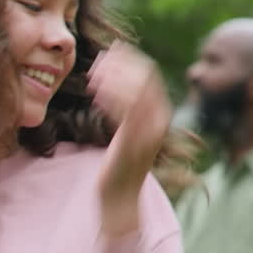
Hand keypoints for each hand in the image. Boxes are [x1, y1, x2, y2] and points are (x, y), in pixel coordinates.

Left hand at [87, 41, 171, 236]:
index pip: (149, 74)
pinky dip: (111, 97)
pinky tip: (95, 92)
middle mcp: (160, 119)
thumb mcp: (125, 130)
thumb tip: (114, 82)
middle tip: (96, 61)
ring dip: (114, 78)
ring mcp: (149, 131)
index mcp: (159, 113)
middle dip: (121, 64)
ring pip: (137, 91)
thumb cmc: (118, 164)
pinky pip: (126, 111)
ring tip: (92, 77)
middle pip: (145, 77)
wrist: (119, 199)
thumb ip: (126, 108)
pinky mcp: (134, 142)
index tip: (107, 53)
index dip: (128, 59)